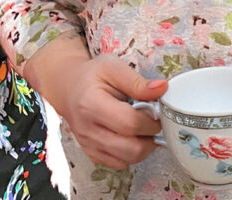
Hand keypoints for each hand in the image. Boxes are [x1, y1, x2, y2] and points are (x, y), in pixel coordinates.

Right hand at [24, 37, 167, 169]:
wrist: (69, 88)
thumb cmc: (91, 76)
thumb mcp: (112, 67)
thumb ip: (137, 81)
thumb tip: (162, 89)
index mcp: (91, 104)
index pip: (129, 123)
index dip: (150, 120)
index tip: (156, 111)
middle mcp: (87, 130)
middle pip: (130, 148)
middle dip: (150, 137)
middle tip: (151, 120)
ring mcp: (88, 145)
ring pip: (127, 160)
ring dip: (143, 147)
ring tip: (142, 127)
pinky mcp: (92, 155)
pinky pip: (119, 164)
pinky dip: (131, 154)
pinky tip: (131, 136)